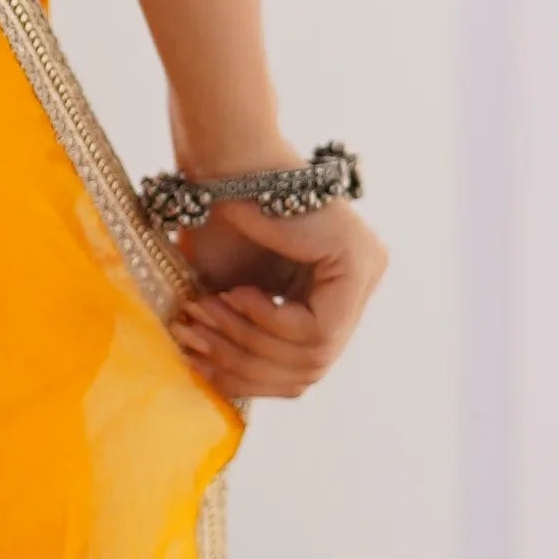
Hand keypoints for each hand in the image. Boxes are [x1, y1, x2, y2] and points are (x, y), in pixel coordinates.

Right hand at [165, 188, 385, 403]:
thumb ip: (243, 340)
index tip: (197, 362)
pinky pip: (316, 330)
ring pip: (314, 356)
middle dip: (243, 362)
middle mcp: (358, 285)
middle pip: (310, 369)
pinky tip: (238, 293)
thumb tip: (232, 395)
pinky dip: (268, 321)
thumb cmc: (218, 223)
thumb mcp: (229, 298)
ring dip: (248, 340)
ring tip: (209, 310)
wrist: (222, 163)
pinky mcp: (358, 261)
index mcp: (332, 296)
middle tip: (193, 339)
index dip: (248, 377)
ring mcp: (365, 271)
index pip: (303, 367)